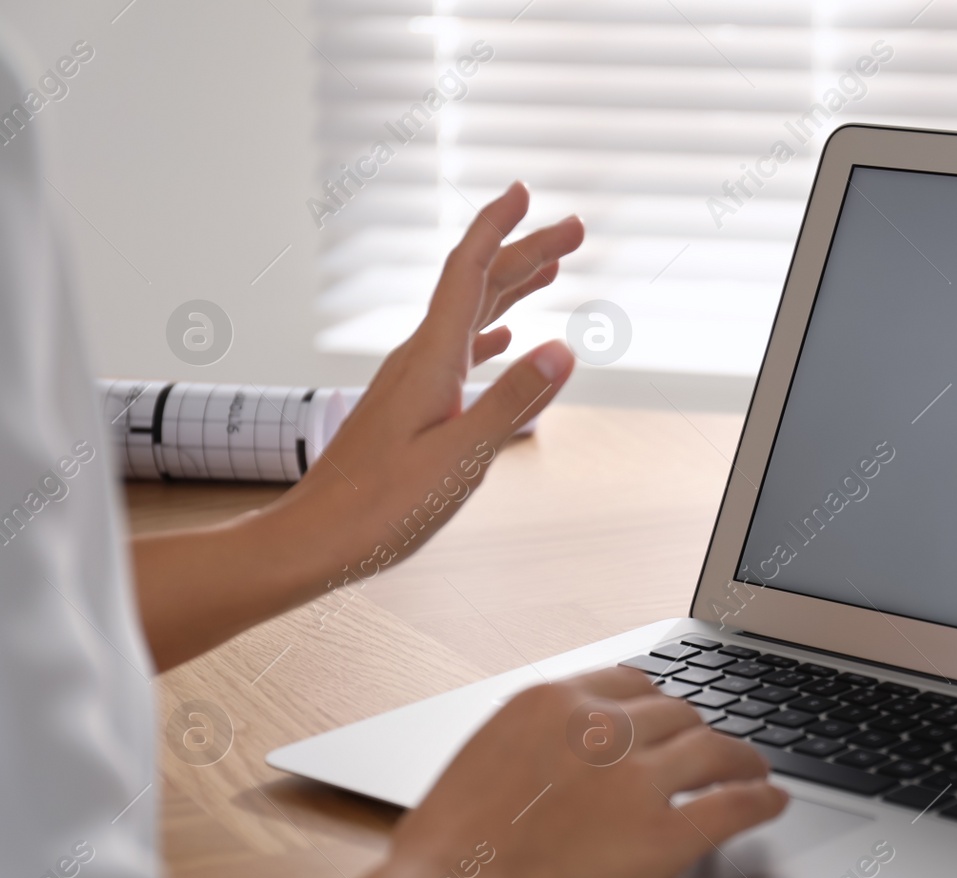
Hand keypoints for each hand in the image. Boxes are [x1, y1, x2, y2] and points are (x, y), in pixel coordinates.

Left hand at [282, 181, 583, 576]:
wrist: (314, 539)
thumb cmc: (381, 508)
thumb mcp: (460, 458)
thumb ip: (512, 401)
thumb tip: (564, 348)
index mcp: (431, 362)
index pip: (468, 273)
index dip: (498, 228)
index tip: (525, 192)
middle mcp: (419, 360)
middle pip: (476, 287)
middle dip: (525, 253)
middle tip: (573, 232)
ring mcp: (413, 383)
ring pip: (468, 317)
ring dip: (511, 290)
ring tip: (548, 272)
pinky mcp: (410, 408)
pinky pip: (457, 353)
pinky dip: (488, 336)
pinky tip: (501, 341)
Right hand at [391, 666, 788, 877]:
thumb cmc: (448, 847)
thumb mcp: (483, 760)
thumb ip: (532, 746)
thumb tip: (555, 758)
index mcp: (554, 702)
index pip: (629, 682)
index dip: (657, 700)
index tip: (666, 713)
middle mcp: (603, 728)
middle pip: (676, 713)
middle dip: (697, 730)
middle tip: (711, 747)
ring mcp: (639, 780)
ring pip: (714, 749)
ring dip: (742, 757)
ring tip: (756, 768)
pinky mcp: (665, 834)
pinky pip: (733, 805)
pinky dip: (761, 800)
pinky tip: (772, 801)